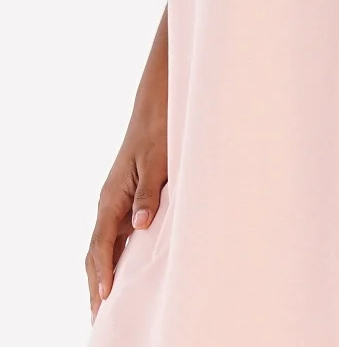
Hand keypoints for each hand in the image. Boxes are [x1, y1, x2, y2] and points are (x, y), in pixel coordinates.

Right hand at [85, 109, 166, 323]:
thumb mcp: (157, 164)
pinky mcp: (127, 200)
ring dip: (103, 274)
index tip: (106, 295)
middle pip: (96, 251)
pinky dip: (113, 258)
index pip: (101, 242)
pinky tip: (120, 273)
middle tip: (98, 315)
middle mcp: (110, 202)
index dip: (103, 270)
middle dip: (96, 283)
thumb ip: (148, 195)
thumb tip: (139, 226)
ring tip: (104, 304)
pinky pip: (116, 235)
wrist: (155, 109)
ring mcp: (117, 202)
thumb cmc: (157, 133)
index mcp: (112, 196)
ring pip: (104, 246)